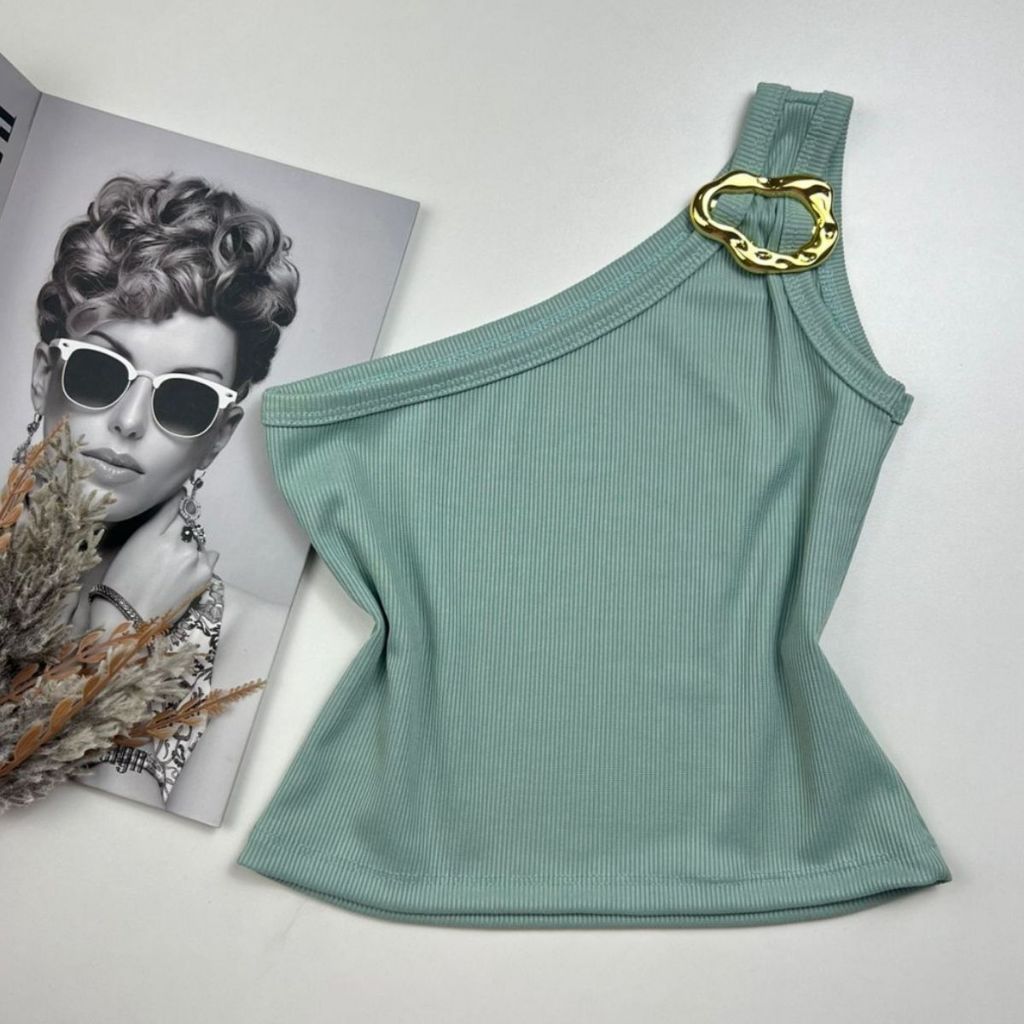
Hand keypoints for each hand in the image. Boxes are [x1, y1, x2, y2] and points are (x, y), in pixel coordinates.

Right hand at [100, 485, 219, 624]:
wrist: (130, 615)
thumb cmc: (123, 581)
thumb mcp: (132, 545)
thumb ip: (155, 525)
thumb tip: (174, 510)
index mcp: (153, 532)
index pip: (175, 506)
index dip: (179, 502)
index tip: (182, 498)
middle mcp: (177, 541)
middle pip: (188, 523)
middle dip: (182, 528)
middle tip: (170, 545)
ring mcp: (193, 558)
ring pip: (198, 541)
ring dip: (191, 546)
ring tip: (176, 564)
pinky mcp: (205, 574)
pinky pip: (210, 556)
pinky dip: (202, 559)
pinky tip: (189, 570)